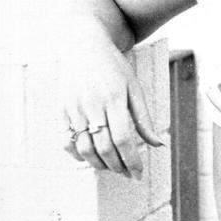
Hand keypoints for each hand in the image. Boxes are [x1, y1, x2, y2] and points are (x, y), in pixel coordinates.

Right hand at [59, 37, 164, 178]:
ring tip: (111, 168)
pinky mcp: (61, 109)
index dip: (132, 161)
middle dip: (118, 167)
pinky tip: (89, 158)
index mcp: (114, 99)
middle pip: (104, 148)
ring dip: (98, 165)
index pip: (123, 140)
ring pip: (84, 148)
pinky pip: (66, 141)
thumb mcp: (134, 88)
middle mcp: (92, 104)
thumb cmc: (114, 67)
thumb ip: (144, 119)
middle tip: (127, 174)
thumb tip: (159, 145)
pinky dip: (76, 155)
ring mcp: (74, 108)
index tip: (139, 174)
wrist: (82, 45)